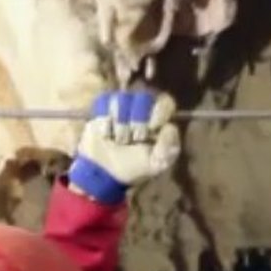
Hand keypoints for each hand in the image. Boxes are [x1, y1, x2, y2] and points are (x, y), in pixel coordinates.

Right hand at [68, 89, 181, 203]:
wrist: (106, 174)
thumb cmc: (135, 166)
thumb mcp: (158, 163)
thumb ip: (169, 148)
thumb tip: (168, 127)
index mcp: (159, 116)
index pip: (164, 101)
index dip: (159, 113)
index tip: (152, 129)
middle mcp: (141, 107)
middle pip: (143, 96)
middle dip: (138, 120)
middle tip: (135, 138)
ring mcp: (120, 106)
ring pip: (122, 100)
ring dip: (120, 125)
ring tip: (119, 141)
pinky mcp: (101, 110)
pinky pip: (104, 103)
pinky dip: (105, 123)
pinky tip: (106, 136)